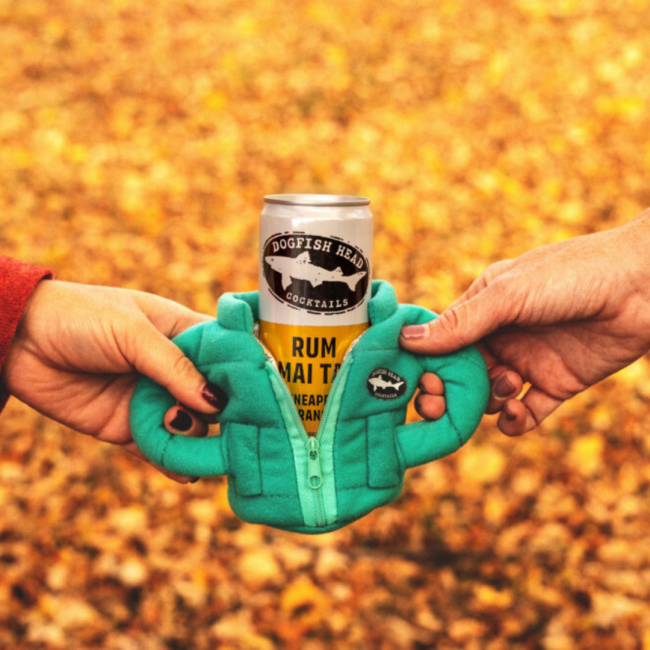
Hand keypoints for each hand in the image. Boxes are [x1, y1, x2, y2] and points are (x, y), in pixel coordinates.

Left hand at [1, 280, 225, 480]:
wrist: (17, 340)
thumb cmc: (80, 317)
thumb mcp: (132, 333)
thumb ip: (175, 367)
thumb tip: (217, 403)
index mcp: (183, 333)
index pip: (227, 355)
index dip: (246, 374)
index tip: (266, 394)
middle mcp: (173, 370)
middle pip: (213, 398)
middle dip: (224, 413)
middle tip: (234, 427)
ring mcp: (151, 399)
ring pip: (189, 427)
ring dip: (194, 436)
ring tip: (182, 430)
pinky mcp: (127, 427)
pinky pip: (158, 449)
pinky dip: (172, 462)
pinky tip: (186, 471)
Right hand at [400, 210, 649, 434]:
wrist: (644, 284)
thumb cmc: (573, 274)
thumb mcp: (509, 295)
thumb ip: (461, 323)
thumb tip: (406, 339)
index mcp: (483, 309)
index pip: (443, 342)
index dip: (428, 364)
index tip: (420, 381)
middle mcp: (503, 336)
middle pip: (462, 375)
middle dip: (448, 392)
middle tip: (438, 405)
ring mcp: (529, 361)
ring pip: (490, 397)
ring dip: (488, 401)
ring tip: (505, 388)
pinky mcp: (558, 384)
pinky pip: (527, 413)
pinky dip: (515, 421)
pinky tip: (516, 412)